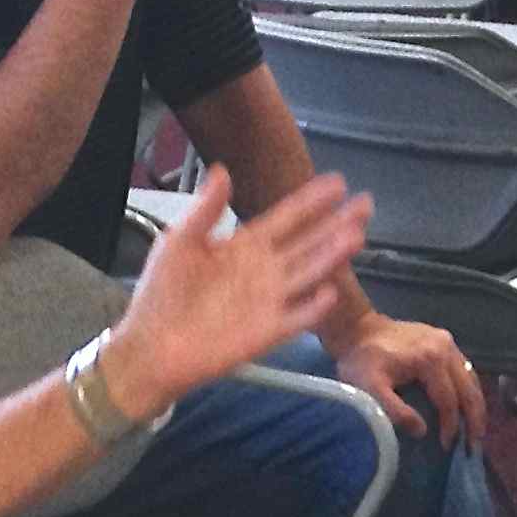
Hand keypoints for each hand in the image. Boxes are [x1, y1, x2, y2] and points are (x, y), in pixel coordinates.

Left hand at [105, 167, 371, 416]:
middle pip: (310, 242)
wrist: (151, 346)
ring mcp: (271, 300)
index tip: (338, 182)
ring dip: (332, 256)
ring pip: (310, 273)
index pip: (287, 219)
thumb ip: (205, 209)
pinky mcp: (270, 331)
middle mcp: (266, 270)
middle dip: (338, 222)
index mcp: (246, 246)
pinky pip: (298, 316)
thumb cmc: (162, 293)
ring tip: (356, 235)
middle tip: (366, 204)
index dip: (311, 201)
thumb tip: (223, 170)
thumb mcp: (179, 242)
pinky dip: (314, 307)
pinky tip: (329, 292)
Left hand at [331, 312, 485, 447]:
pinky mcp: (444, 340)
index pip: (449, 400)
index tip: (447, 447)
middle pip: (469, 389)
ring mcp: (448, 342)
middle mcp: (446, 348)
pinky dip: (468, 389)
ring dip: (475, 405)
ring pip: (471, 378)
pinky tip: (467, 404)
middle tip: (475, 446)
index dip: (451, 426)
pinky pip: (464, 369)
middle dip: (474, 420)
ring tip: (476, 429)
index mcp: (431, 360)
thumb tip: (422, 431)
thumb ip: (395, 411)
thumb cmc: (361, 360)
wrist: (357, 328)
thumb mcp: (370, 388)